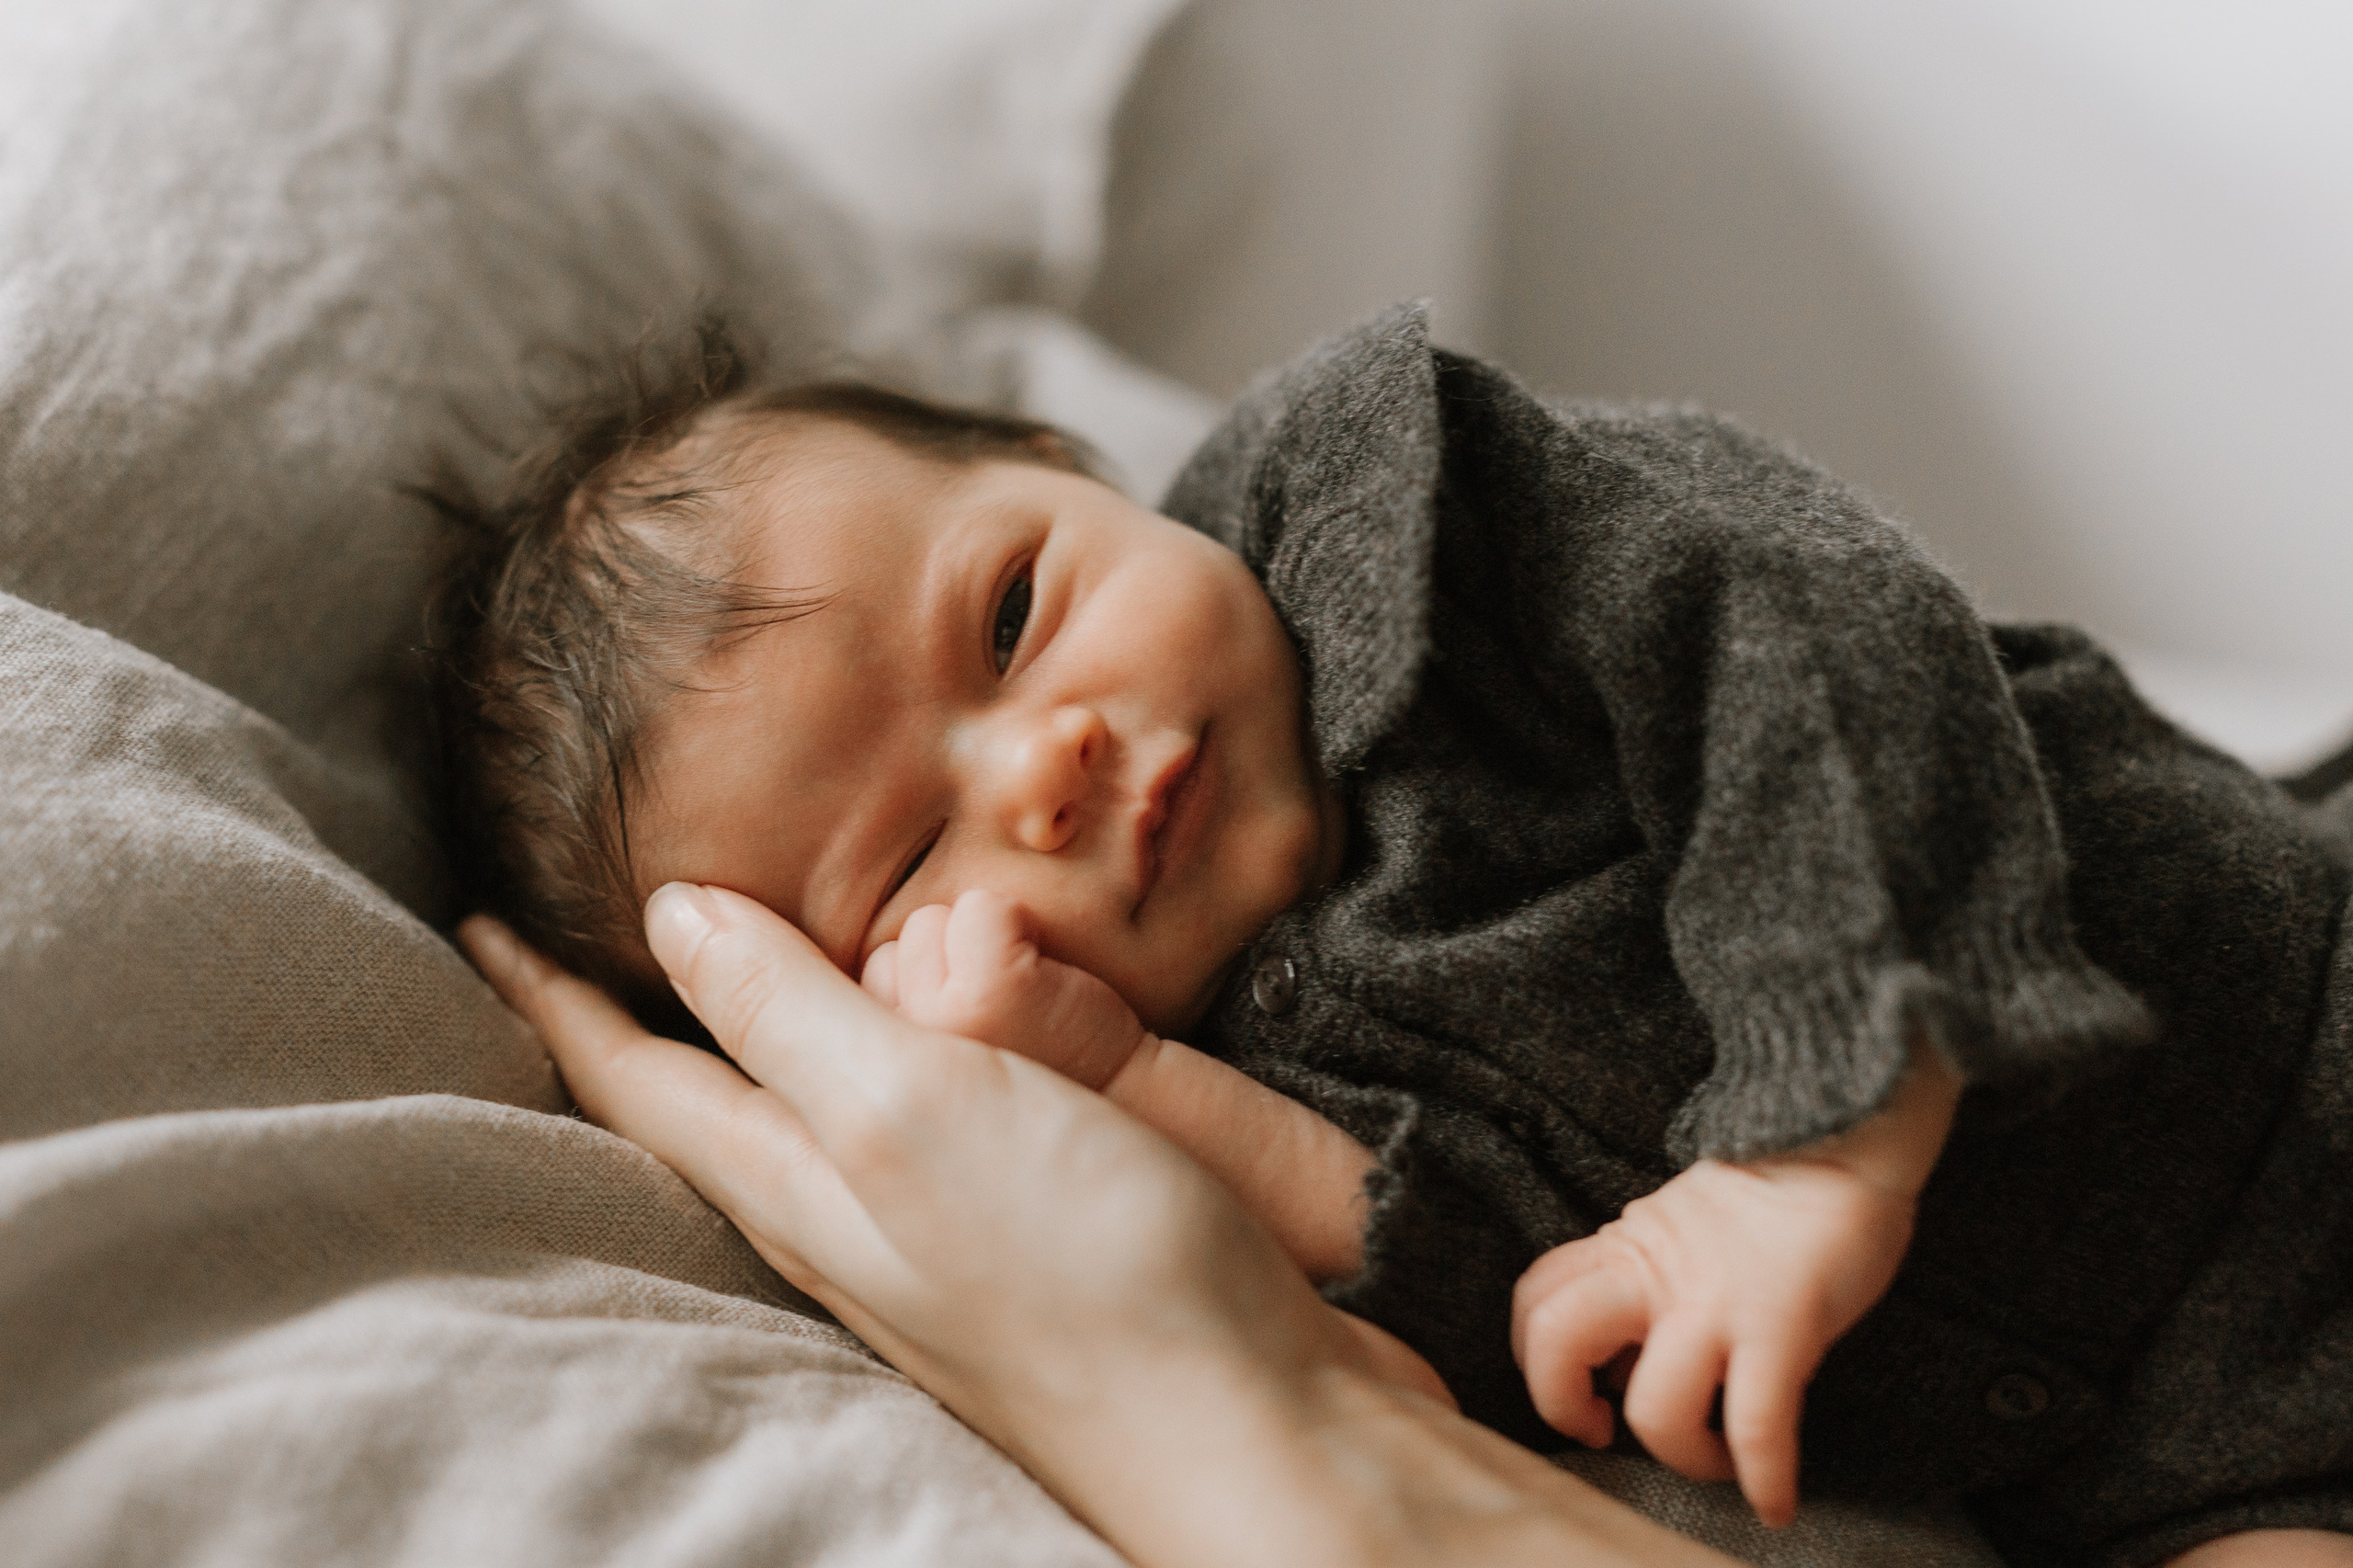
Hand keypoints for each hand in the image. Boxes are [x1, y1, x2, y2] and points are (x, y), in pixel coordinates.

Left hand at [457, 888, 1442, 1545]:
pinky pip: (911, 1128)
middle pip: (700, 1108)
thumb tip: (675, 923)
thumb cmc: (1088, 1270)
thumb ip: (793, 1014)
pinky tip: (906, 1045)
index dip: (549, 994)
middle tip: (577, 944)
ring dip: (744, 1041)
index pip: (635, 1075)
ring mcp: (937, 1235)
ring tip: (715, 976)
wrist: (1255, 1423)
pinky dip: (870, 1063)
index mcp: (797, 1184)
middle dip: (630, 1023)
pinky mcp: (1028, 1234)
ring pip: (801, 1122)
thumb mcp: (912, 1111)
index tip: (479, 925)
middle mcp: (847, 1217)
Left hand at [1510, 1157, 1916, 1527]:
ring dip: (1678, 1456)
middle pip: (1554, 1337)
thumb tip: (1628, 1353)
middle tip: (1603, 1429)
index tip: (1584, 1390)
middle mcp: (1656, 1273)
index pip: (1537, 1296)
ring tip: (1713, 1460)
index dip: (1537, 1358)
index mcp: (1628, 1245)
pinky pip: (1756, 1424)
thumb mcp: (1683, 1222)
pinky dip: (1763, 1479)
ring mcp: (1715, 1302)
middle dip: (1560, 1404)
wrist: (1848, 1141)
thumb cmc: (1776, 1190)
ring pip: (1651, 1405)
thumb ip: (1647, 1274)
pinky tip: (1775, 1503)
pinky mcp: (1780, 1324)